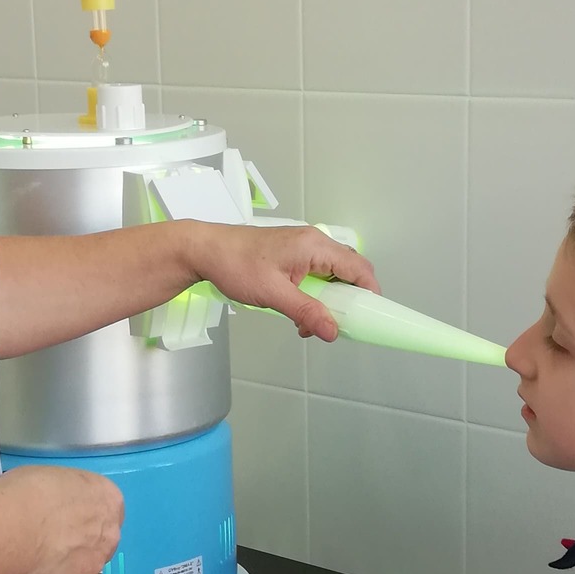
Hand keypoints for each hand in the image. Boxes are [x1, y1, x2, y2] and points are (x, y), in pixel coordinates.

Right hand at [2, 467, 123, 573]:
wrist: (12, 525)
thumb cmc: (29, 493)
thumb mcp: (56, 478)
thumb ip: (67, 497)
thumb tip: (57, 505)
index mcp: (109, 500)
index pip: (105, 510)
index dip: (83, 515)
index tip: (65, 516)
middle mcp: (109, 535)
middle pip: (98, 541)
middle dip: (78, 541)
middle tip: (49, 536)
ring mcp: (93, 566)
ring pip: (81, 567)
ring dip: (64, 563)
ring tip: (34, 553)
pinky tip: (27, 567)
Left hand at [189, 223, 376, 341]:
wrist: (205, 250)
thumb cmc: (234, 263)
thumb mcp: (273, 294)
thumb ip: (306, 312)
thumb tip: (332, 331)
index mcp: (314, 246)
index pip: (358, 268)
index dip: (369, 293)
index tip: (369, 317)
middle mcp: (314, 242)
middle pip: (350, 271)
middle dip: (348, 300)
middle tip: (337, 323)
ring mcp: (303, 248)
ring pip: (333, 275)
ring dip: (328, 301)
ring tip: (309, 322)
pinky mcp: (293, 255)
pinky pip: (316, 274)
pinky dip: (314, 295)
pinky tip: (299, 312)